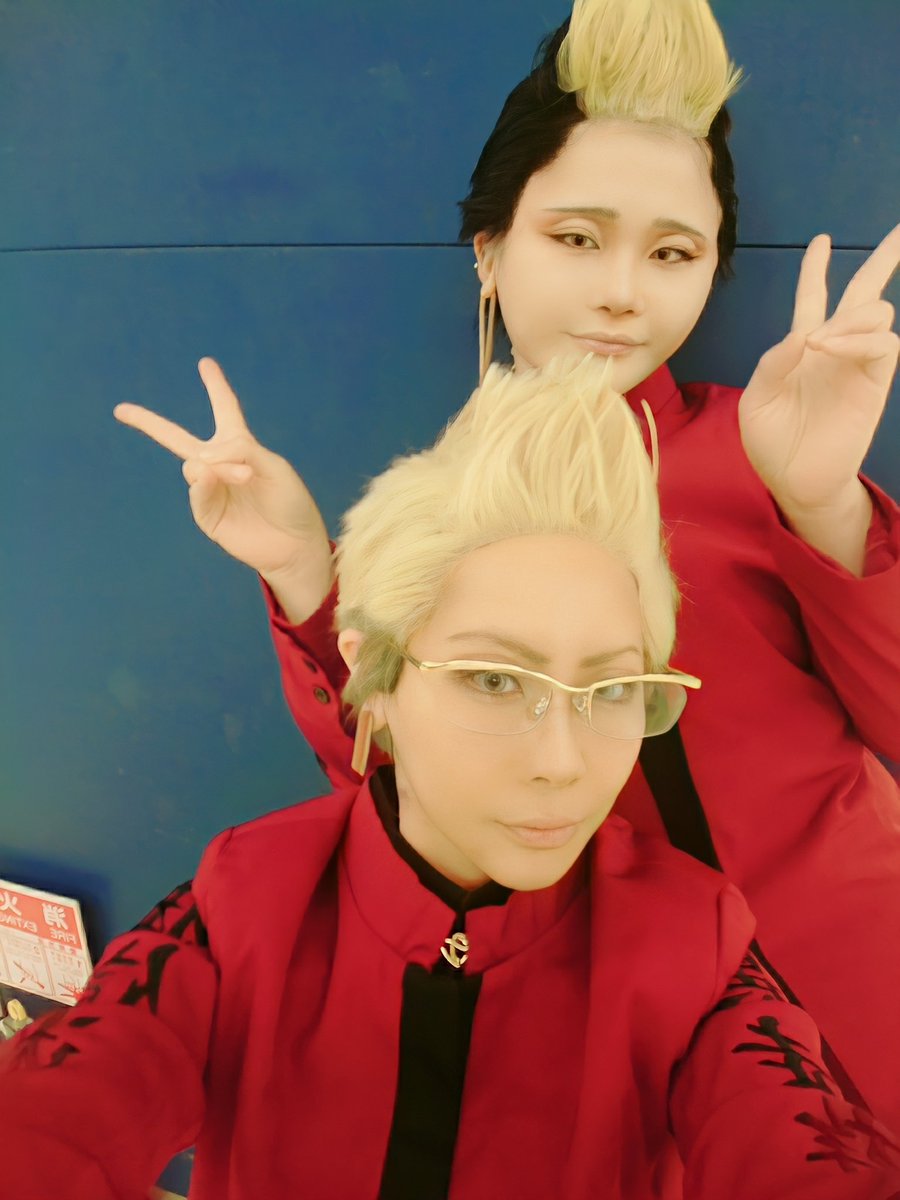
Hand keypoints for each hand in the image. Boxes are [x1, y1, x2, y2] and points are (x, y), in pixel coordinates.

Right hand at [115, 358, 333, 620]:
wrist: (295, 546)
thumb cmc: (292, 504)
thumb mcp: (275, 467)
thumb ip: (242, 451)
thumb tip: (201, 460)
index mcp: (242, 447)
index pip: (225, 410)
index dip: (216, 387)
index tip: (205, 363)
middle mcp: (220, 465)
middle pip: (177, 439)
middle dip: (149, 423)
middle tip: (121, 409)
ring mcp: (211, 490)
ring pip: (193, 465)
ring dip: (218, 466)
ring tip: (245, 476)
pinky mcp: (207, 515)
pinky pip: (196, 493)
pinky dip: (203, 485)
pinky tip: (214, 479)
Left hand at [739, 225, 898, 518]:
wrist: (793, 480)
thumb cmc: (771, 441)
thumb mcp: (757, 399)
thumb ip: (773, 363)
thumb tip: (802, 334)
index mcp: (801, 347)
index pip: (814, 297)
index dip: (816, 269)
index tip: (821, 241)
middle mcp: (834, 348)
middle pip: (864, 292)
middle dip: (883, 260)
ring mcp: (856, 364)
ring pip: (877, 312)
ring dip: (852, 314)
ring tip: (821, 340)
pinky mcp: (874, 383)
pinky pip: (884, 345)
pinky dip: (860, 338)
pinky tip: (831, 348)